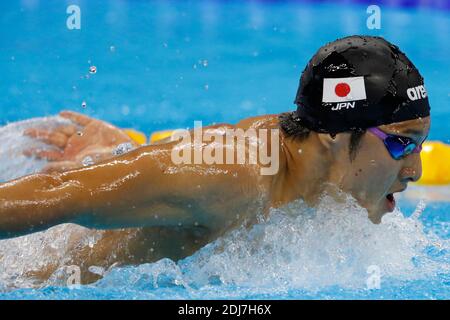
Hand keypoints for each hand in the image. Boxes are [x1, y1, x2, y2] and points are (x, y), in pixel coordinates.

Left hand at [23, 111, 137, 172]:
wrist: (129, 156)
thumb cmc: (107, 166)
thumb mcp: (84, 167)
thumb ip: (64, 167)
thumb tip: (43, 170)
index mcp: (73, 157)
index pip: (51, 154)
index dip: (38, 152)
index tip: (25, 151)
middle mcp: (77, 146)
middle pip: (54, 140)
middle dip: (40, 137)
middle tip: (26, 133)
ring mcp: (86, 136)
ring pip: (64, 129)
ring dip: (52, 127)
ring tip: (39, 126)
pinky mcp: (97, 127)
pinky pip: (82, 120)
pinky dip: (72, 116)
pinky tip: (62, 113)